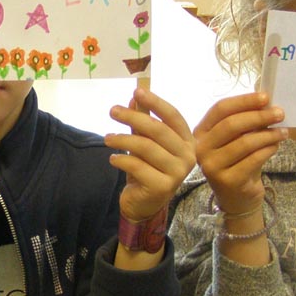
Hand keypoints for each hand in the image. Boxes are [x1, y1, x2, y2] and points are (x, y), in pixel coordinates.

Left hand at [105, 87, 195, 222]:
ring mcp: (177, 173)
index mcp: (188, 141)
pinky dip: (121, 160)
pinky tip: (112, 159)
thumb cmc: (148, 170)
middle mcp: (188, 156)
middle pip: (158, 130)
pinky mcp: (162, 187)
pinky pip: (137, 166)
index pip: (173, 116)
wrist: (144, 204)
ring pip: (146, 147)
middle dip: (133, 117)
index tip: (137, 91)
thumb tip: (134, 98)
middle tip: (113, 111)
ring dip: (123, 139)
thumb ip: (142, 122)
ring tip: (107, 138)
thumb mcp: (145, 143)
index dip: (155, 102)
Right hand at [192, 92, 287, 214]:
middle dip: (259, 116)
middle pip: (231, 124)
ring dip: (268, 134)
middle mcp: (201, 149)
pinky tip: (276, 146)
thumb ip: (245, 120)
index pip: (220, 109)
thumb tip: (265, 100)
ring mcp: (212, 166)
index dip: (244, 101)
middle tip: (280, 113)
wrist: (237, 197)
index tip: (266, 97)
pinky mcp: (228, 180)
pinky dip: (269, 149)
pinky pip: (254, 158)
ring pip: (245, 142)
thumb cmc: (238, 162)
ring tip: (283, 132)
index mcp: (200, 133)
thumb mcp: (236, 139)